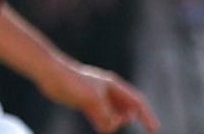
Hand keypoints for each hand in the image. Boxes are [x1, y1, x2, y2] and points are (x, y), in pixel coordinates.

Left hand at [38, 63, 157, 133]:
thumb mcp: (93, 99)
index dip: (147, 115)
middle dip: (123, 119)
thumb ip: (105, 114)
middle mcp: (108, 91)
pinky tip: (101, 127)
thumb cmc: (72, 81)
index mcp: (113, 85)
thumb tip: (111, 127)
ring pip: (113, 116)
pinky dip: (102, 124)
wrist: (50, 73)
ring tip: (101, 121)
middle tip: (111, 119)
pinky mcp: (86, 103)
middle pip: (126, 111)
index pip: (137, 101)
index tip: (154, 130)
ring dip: (111, 123)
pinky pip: (100, 118)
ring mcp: (97, 98)